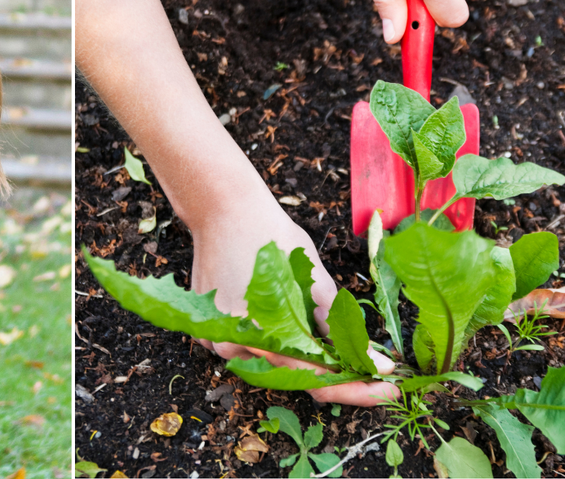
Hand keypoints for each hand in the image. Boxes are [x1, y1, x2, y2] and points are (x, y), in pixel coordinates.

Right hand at [191, 194, 399, 406]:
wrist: (225, 209)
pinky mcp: (208, 328)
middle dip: (334, 371)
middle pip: (294, 375)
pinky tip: (282, 313)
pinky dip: (270, 338)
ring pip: (270, 362)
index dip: (359, 388)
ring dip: (299, 352)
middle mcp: (236, 347)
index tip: (390, 389)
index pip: (320, 382)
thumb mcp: (316, 282)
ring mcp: (217, 339)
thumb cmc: (273, 238)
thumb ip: (341, 329)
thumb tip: (374, 362)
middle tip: (370, 365)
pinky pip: (247, 346)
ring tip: (324, 330)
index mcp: (266, 337)